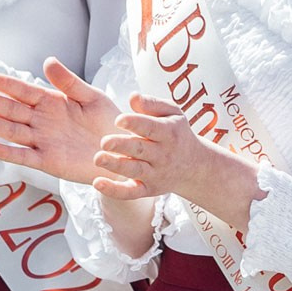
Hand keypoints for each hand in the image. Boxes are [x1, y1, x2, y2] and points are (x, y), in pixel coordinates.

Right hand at [0, 60, 120, 183]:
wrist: (123, 151)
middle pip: (11, 110)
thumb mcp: (92, 97)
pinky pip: (23, 156)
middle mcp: (42, 121)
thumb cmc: (108, 122)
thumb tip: (48, 60)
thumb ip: (70, 82)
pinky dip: (6, 152)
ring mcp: (42, 141)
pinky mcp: (47, 161)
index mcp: (51, 102)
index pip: (23, 91)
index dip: (4, 84)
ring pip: (12, 131)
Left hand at [92, 94, 258, 216]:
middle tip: (104, 141)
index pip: (151, 127)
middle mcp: (162, 155)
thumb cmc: (176, 133)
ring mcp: (155, 174)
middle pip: (141, 150)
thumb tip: (133, 97)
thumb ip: (152, 104)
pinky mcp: (148, 190)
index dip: (135, 123)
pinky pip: (130, 193)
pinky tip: (98, 183)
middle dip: (122, 146)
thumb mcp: (172, 114)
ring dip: (116, 166)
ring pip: (134, 170)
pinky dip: (114, 191)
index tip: (119, 119)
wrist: (193, 166)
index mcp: (168, 133)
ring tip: (98, 158)